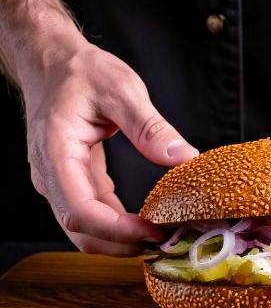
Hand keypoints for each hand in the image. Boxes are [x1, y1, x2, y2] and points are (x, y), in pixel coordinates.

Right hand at [23, 39, 197, 254]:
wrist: (54, 63)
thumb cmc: (82, 72)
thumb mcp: (121, 90)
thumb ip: (150, 127)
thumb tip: (183, 158)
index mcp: (57, 152)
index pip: (80, 210)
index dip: (117, 230)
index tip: (153, 232)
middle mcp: (51, 174)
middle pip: (81, 230)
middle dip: (122, 244)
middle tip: (165, 241)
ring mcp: (59, 181)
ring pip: (85, 229)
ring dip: (120, 240)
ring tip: (159, 235)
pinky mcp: (73, 181)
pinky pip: (93, 214)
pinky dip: (117, 226)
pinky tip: (144, 222)